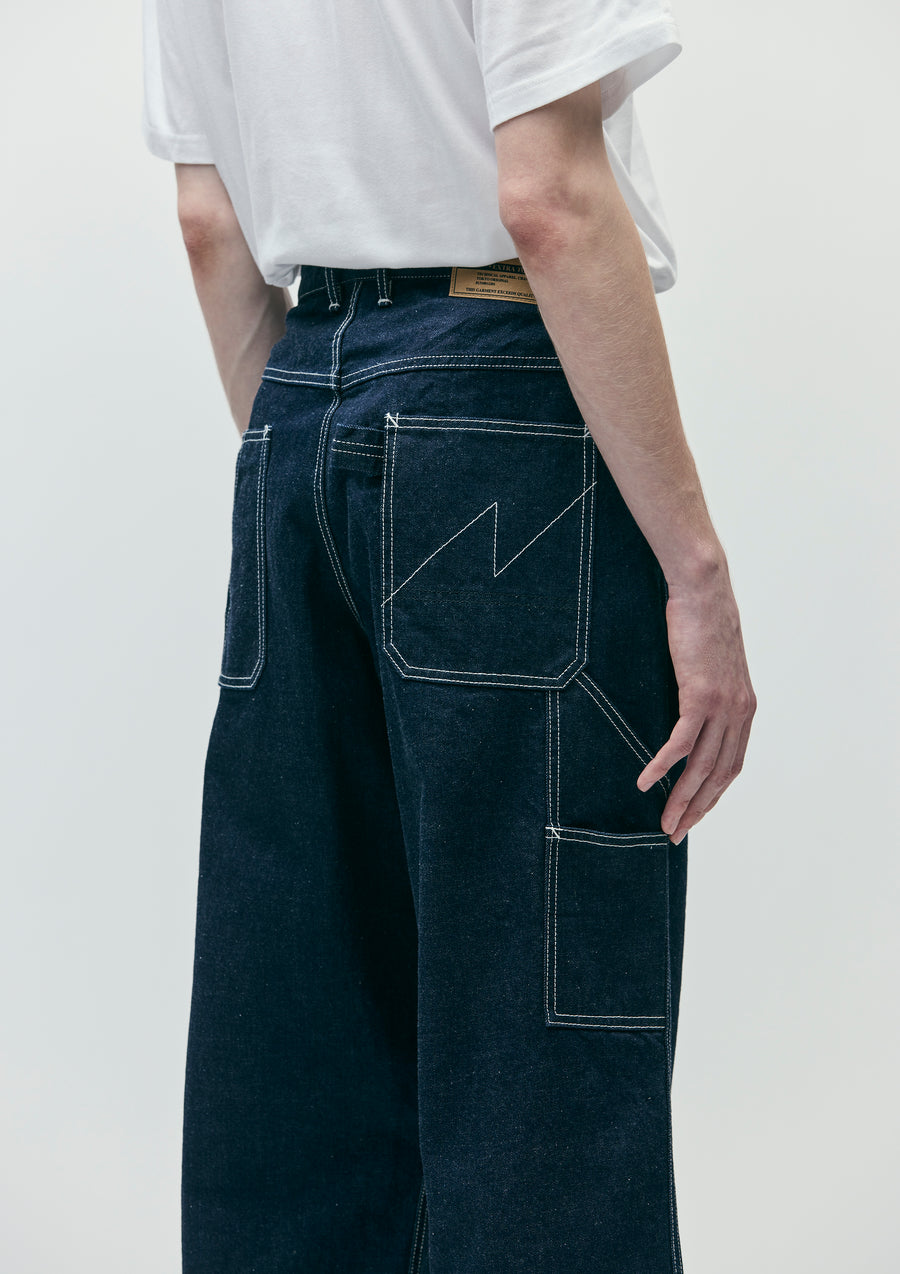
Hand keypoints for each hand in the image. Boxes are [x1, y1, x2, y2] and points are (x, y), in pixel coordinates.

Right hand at [636, 561, 756, 843]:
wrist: (704, 589)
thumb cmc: (701, 622)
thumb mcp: (710, 666)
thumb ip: (706, 694)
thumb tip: (687, 713)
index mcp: (744, 709)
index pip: (732, 766)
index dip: (712, 796)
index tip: (692, 816)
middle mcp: (739, 712)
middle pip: (719, 775)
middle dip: (697, 808)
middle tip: (674, 832)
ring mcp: (722, 704)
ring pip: (702, 766)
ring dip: (681, 797)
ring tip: (663, 820)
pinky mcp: (701, 693)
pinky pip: (681, 741)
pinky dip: (663, 765)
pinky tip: (646, 781)